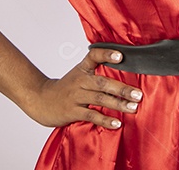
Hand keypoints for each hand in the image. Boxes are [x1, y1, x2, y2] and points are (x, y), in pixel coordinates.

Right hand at [23, 48, 142, 129]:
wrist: (41, 99)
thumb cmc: (66, 87)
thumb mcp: (79, 73)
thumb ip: (96, 70)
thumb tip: (123, 68)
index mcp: (82, 68)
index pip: (94, 56)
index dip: (107, 54)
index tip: (121, 56)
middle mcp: (79, 80)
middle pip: (102, 82)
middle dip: (122, 89)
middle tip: (138, 94)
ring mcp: (75, 96)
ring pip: (99, 99)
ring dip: (118, 104)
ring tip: (132, 108)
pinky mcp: (72, 111)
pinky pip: (91, 115)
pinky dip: (105, 119)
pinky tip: (116, 123)